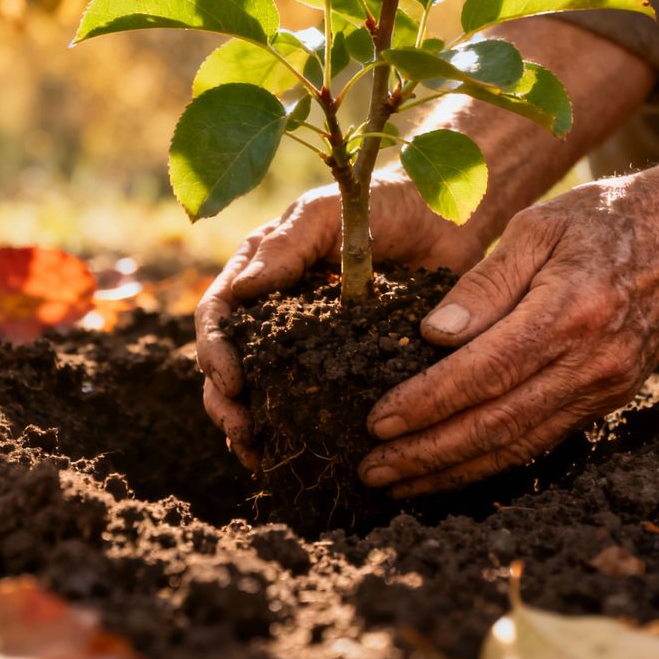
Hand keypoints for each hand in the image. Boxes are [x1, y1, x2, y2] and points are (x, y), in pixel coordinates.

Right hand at [196, 177, 486, 469]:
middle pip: (228, 364)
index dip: (215, 352)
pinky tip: (293, 456)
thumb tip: (241, 290)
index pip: (219, 316)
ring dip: (250, 426)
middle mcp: (273, 311)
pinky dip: (294, 430)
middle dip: (225, 403)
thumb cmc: (381, 202)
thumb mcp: (330, 213)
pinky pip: (309, 402)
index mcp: (260, 272)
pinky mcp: (340, 364)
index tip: (232, 383)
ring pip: (260, 391)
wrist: (443, 216)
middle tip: (242, 433)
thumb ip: (288, 244)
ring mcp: (305, 342)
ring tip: (258, 456)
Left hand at [357, 173, 658, 496]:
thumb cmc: (605, 218)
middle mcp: (591, 362)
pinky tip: (452, 469)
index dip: (425, 405)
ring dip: (454, 471)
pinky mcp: (610, 399)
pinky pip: (543, 441)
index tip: (377, 422)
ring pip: (519, 446)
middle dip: (427, 454)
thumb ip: (484, 282)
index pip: (481, 374)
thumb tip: (434, 336)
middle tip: (371, 471)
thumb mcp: (539, 226)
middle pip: (496, 425)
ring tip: (398, 483)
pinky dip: (493, 462)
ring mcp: (605, 387)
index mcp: (568, 312)